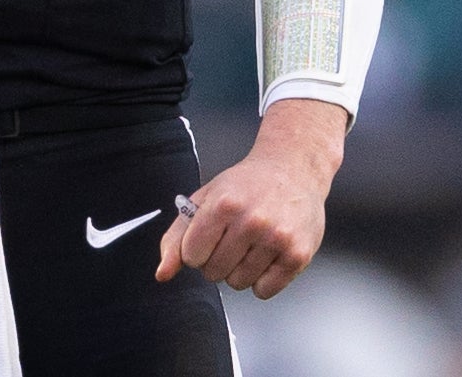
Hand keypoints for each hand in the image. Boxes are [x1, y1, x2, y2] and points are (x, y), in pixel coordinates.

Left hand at [155, 98, 344, 298]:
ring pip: (238, 283)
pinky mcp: (298, 255)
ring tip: (252, 244)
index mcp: (223, 204)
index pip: (191, 256)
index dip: (197, 249)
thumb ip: (176, 237)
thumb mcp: (204, 200)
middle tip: (233, 237)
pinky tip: (267, 255)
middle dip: (217, 260)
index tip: (209, 235)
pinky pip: (264, 291)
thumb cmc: (245, 186)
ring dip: (240, 270)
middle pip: (213, 273)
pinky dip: (262, 280)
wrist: (292, 170)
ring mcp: (277, 239)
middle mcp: (252, 221)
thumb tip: (163, 273)